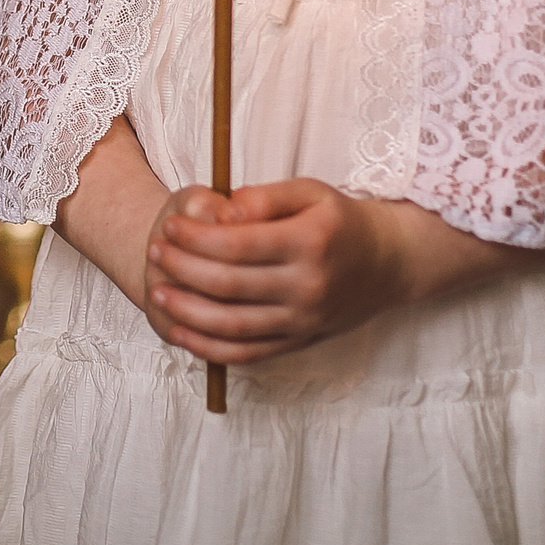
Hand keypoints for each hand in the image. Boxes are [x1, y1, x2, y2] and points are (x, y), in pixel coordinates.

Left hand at [143, 178, 407, 366]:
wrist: (390, 263)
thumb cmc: (341, 221)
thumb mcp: (310, 192)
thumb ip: (264, 198)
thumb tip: (221, 212)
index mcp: (308, 243)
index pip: (237, 245)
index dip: (195, 238)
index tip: (169, 226)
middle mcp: (307, 287)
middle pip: (229, 285)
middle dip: (183, 269)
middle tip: (154, 253)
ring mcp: (303, 320)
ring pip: (233, 325)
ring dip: (187, 312)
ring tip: (158, 293)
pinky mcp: (300, 342)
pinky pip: (248, 353)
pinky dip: (210, 348)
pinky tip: (182, 333)